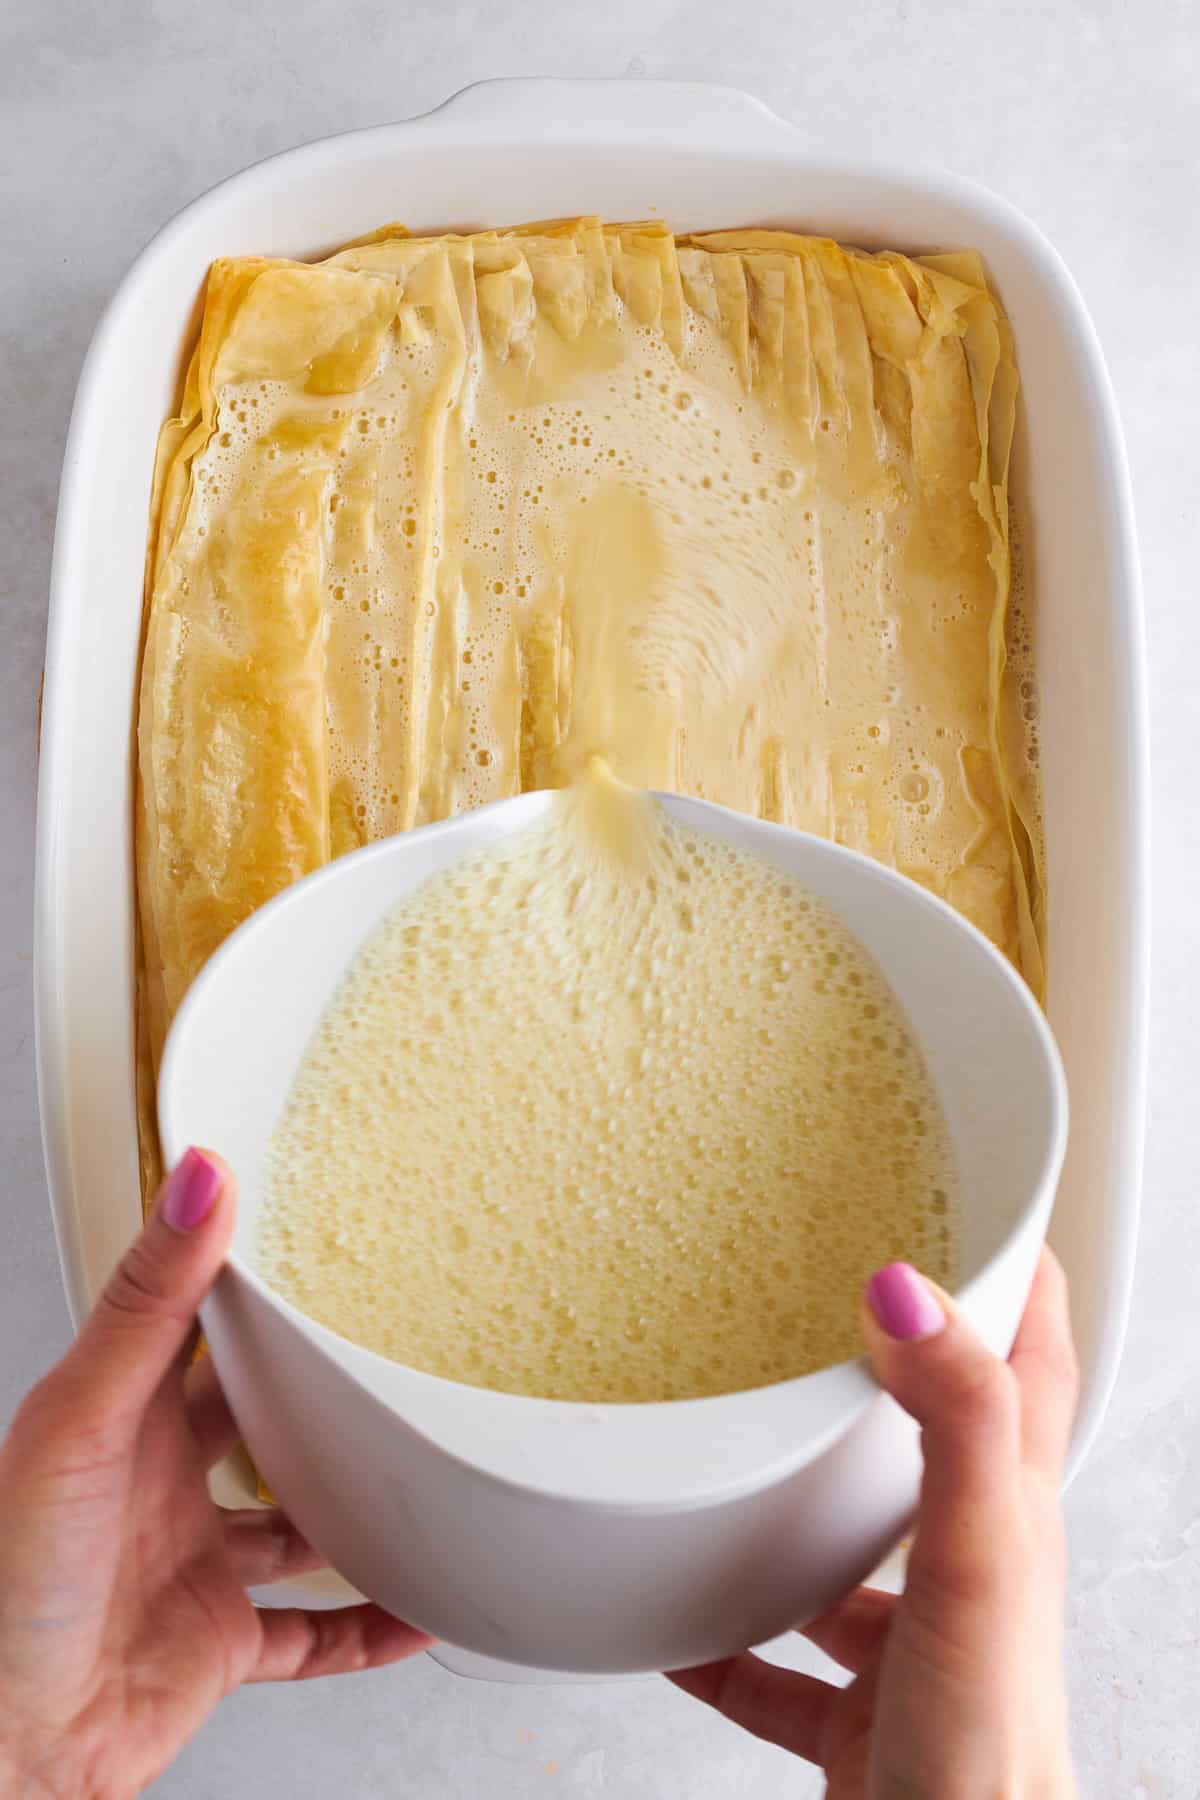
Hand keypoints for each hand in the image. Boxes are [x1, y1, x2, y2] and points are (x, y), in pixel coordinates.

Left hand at [0, 1149, 430, 1798]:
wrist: (2, 1750)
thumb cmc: (7, 1590)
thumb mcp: (80, 1417)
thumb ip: (147, 1302)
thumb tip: (199, 1181)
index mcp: (121, 1414)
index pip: (199, 1323)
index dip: (253, 1279)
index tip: (315, 1232)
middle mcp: (158, 1482)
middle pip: (258, 1416)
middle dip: (317, 1386)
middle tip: (386, 1346)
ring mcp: (192, 1563)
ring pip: (294, 1521)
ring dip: (351, 1502)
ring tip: (417, 1467)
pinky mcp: (218, 1642)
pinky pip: (311, 1634)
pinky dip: (367, 1625)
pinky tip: (411, 1604)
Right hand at [670, 1248, 1077, 1796]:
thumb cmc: (985, 1751)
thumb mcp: (976, 1557)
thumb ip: (953, 1419)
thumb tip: (907, 1293)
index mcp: (1010, 1513)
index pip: (1031, 1362)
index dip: (1017, 1277)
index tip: (979, 1208)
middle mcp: (968, 1567)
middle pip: (936, 1441)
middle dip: (887, 1373)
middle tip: (830, 1312)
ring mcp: (914, 1640)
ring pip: (851, 1548)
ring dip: (799, 1503)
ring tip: (734, 1458)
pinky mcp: (859, 1710)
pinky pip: (779, 1661)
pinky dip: (728, 1636)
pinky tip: (680, 1625)